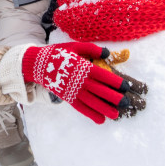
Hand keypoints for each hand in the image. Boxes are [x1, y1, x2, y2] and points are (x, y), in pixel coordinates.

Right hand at [22, 42, 145, 123]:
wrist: (38, 64)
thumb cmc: (58, 53)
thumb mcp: (74, 46)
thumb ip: (92, 49)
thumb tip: (108, 53)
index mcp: (83, 66)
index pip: (103, 75)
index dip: (115, 82)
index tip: (126, 86)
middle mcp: (79, 80)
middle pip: (100, 90)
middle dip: (114, 97)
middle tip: (126, 103)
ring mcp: (72, 90)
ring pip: (91, 102)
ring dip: (104, 109)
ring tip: (116, 115)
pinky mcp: (67, 97)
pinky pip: (80, 108)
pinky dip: (90, 114)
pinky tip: (100, 120)